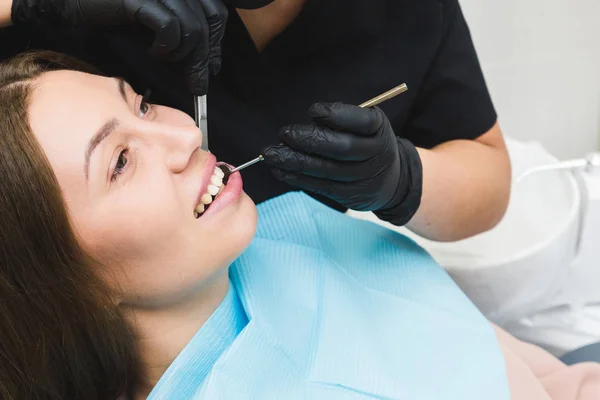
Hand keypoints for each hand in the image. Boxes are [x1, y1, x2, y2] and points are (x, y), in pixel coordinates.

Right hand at [11, 0, 227, 94]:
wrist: (67, 6)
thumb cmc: (111, 16)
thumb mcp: (154, 26)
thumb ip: (182, 38)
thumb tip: (207, 63)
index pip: (215, 12)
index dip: (217, 40)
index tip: (212, 65)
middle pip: (208, 21)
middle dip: (204, 56)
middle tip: (197, 83)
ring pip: (191, 28)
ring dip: (183, 54)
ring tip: (165, 60)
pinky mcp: (137, 0)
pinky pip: (168, 28)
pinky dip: (166, 47)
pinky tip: (153, 51)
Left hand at [263, 102, 422, 223]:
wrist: (391, 180)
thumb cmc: (368, 143)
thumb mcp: (365, 126)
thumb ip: (340, 123)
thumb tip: (302, 127)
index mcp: (379, 129)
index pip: (359, 121)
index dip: (336, 115)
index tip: (313, 111)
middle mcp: (374, 154)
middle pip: (340, 148)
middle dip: (308, 140)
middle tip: (284, 134)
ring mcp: (362, 177)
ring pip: (325, 169)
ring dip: (294, 161)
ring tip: (270, 154)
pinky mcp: (349, 196)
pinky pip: (320, 186)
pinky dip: (297, 178)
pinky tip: (279, 170)